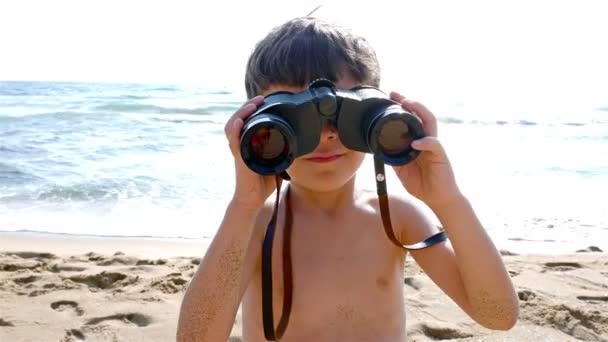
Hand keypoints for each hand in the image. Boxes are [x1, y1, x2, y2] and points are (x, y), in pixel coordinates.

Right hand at [224, 96, 277, 210]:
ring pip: (232, 127)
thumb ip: (282, 152)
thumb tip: (299, 144)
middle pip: (238, 119)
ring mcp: (238, 151)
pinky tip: (239, 122)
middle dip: (247, 107)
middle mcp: (241, 145)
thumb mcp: (276, 162)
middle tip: (259, 99)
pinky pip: (234, 142)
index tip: (262, 100)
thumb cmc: (263, 182)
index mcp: (249, 143)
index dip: (251, 109)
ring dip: (241, 114)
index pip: (246, 121)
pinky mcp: (239, 159)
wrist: (253, 199)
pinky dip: (235, 131)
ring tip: (251, 105)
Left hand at [389, 91, 461, 208]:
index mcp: (418, 140)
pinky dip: (424, 142)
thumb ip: (393, 156)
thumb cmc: (421, 183)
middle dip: (409, 102)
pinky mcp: (441, 156)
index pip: (411, 119)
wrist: (437, 198)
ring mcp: (434, 146)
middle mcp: (427, 139)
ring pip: (430, 123)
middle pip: (421, 114)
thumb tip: (377, 147)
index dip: (402, 108)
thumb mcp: (401, 169)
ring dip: (419, 112)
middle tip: (395, 94)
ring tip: (408, 105)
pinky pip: (434, 145)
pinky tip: (415, 143)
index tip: (390, 98)